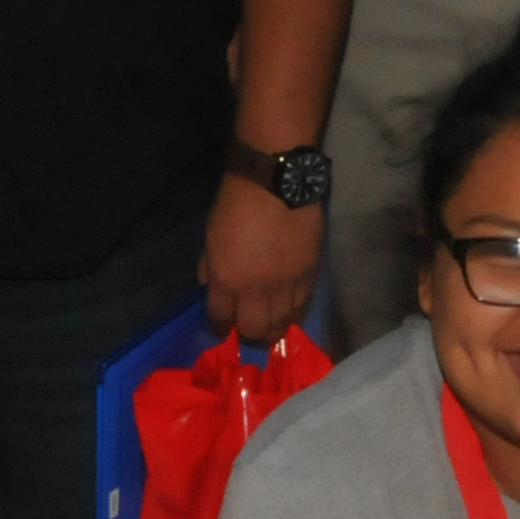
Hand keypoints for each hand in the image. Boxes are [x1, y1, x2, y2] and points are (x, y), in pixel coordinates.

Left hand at [198, 172, 320, 342]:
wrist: (276, 182)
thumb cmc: (236, 204)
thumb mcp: (210, 236)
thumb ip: (210, 267)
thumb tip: (212, 288)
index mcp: (225, 279)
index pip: (220, 318)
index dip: (220, 326)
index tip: (222, 326)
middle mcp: (254, 290)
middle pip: (253, 330)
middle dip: (248, 336)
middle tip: (249, 331)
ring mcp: (285, 286)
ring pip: (280, 325)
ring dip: (273, 331)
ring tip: (271, 329)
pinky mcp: (309, 277)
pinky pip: (302, 308)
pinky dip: (294, 316)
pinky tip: (289, 314)